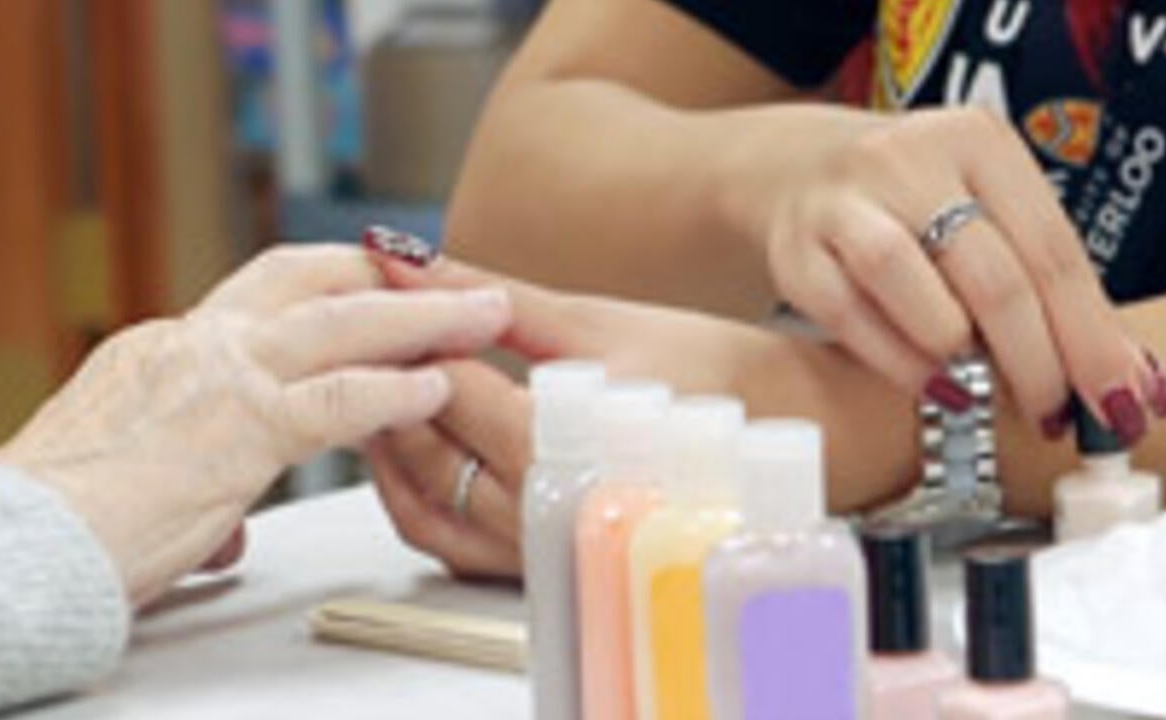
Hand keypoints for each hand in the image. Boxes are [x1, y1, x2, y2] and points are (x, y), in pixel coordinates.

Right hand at [0, 245, 511, 604]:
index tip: (379, 283)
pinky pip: (336, 398)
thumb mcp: (142, 477)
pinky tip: (442, 386)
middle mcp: (196, 344)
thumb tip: (229, 524)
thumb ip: (201, 484)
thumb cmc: (70, 523)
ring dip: (421, 320)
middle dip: (387, 274)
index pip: (267, 298)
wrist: (19, 541)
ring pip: (340, 325)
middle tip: (449, 273)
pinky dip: (394, 390)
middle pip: (309, 279)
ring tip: (484, 315)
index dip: (334, 287)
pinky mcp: (238, 426)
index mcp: (169, 349)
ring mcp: (219, 376)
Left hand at [361, 244, 917, 577]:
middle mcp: (549, 515)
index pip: (449, 391)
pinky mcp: (542, 564)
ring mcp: (544, 552)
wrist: (794, 440)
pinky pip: (448, 541)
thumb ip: (497, 297)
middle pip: (425, 450)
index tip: (382, 295)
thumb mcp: (602, 321)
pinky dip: (417, 493)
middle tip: (371, 335)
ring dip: (391, 444)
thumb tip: (412, 259)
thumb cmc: (713, 371)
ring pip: (423, 506)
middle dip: (387, 386)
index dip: (406, 335)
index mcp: (565, 450)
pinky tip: (416, 441)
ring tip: (387, 384)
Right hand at [722, 106, 1165, 443]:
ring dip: (956, 353)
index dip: (1088, 335)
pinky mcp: (794, 249)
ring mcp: (842, 201)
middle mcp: (908, 159)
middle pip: (990, 274)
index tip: (1112, 398)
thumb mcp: (983, 209)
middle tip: (1050, 412)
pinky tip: (930, 384)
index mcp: (977, 140)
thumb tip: (1117, 374)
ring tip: (981, 391)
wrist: (799, 171)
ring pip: (905, 279)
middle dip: (1033, 361)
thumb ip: (1039, 277)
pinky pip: (847, 314)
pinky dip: (896, 360)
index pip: (1052, 249)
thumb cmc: (914, 204)